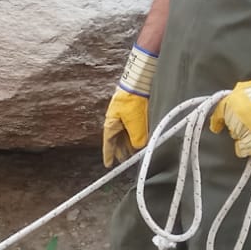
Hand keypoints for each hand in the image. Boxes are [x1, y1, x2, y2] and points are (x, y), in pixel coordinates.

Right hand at [101, 44, 155, 167]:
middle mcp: (115, 123)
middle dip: (123, 151)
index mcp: (110, 126)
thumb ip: (137, 139)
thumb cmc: (131, 102)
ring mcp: (123, 117)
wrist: (138, 84)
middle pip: (117, 141)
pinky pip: (133, 128)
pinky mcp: (132, 113)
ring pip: (126, 135)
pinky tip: (142, 140)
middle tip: (127, 161)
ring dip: (131, 144)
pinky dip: (136, 136)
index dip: (109, 156)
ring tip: (137, 153)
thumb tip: (140, 147)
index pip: (108, 145)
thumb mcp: (135, 124)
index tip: (109, 165)